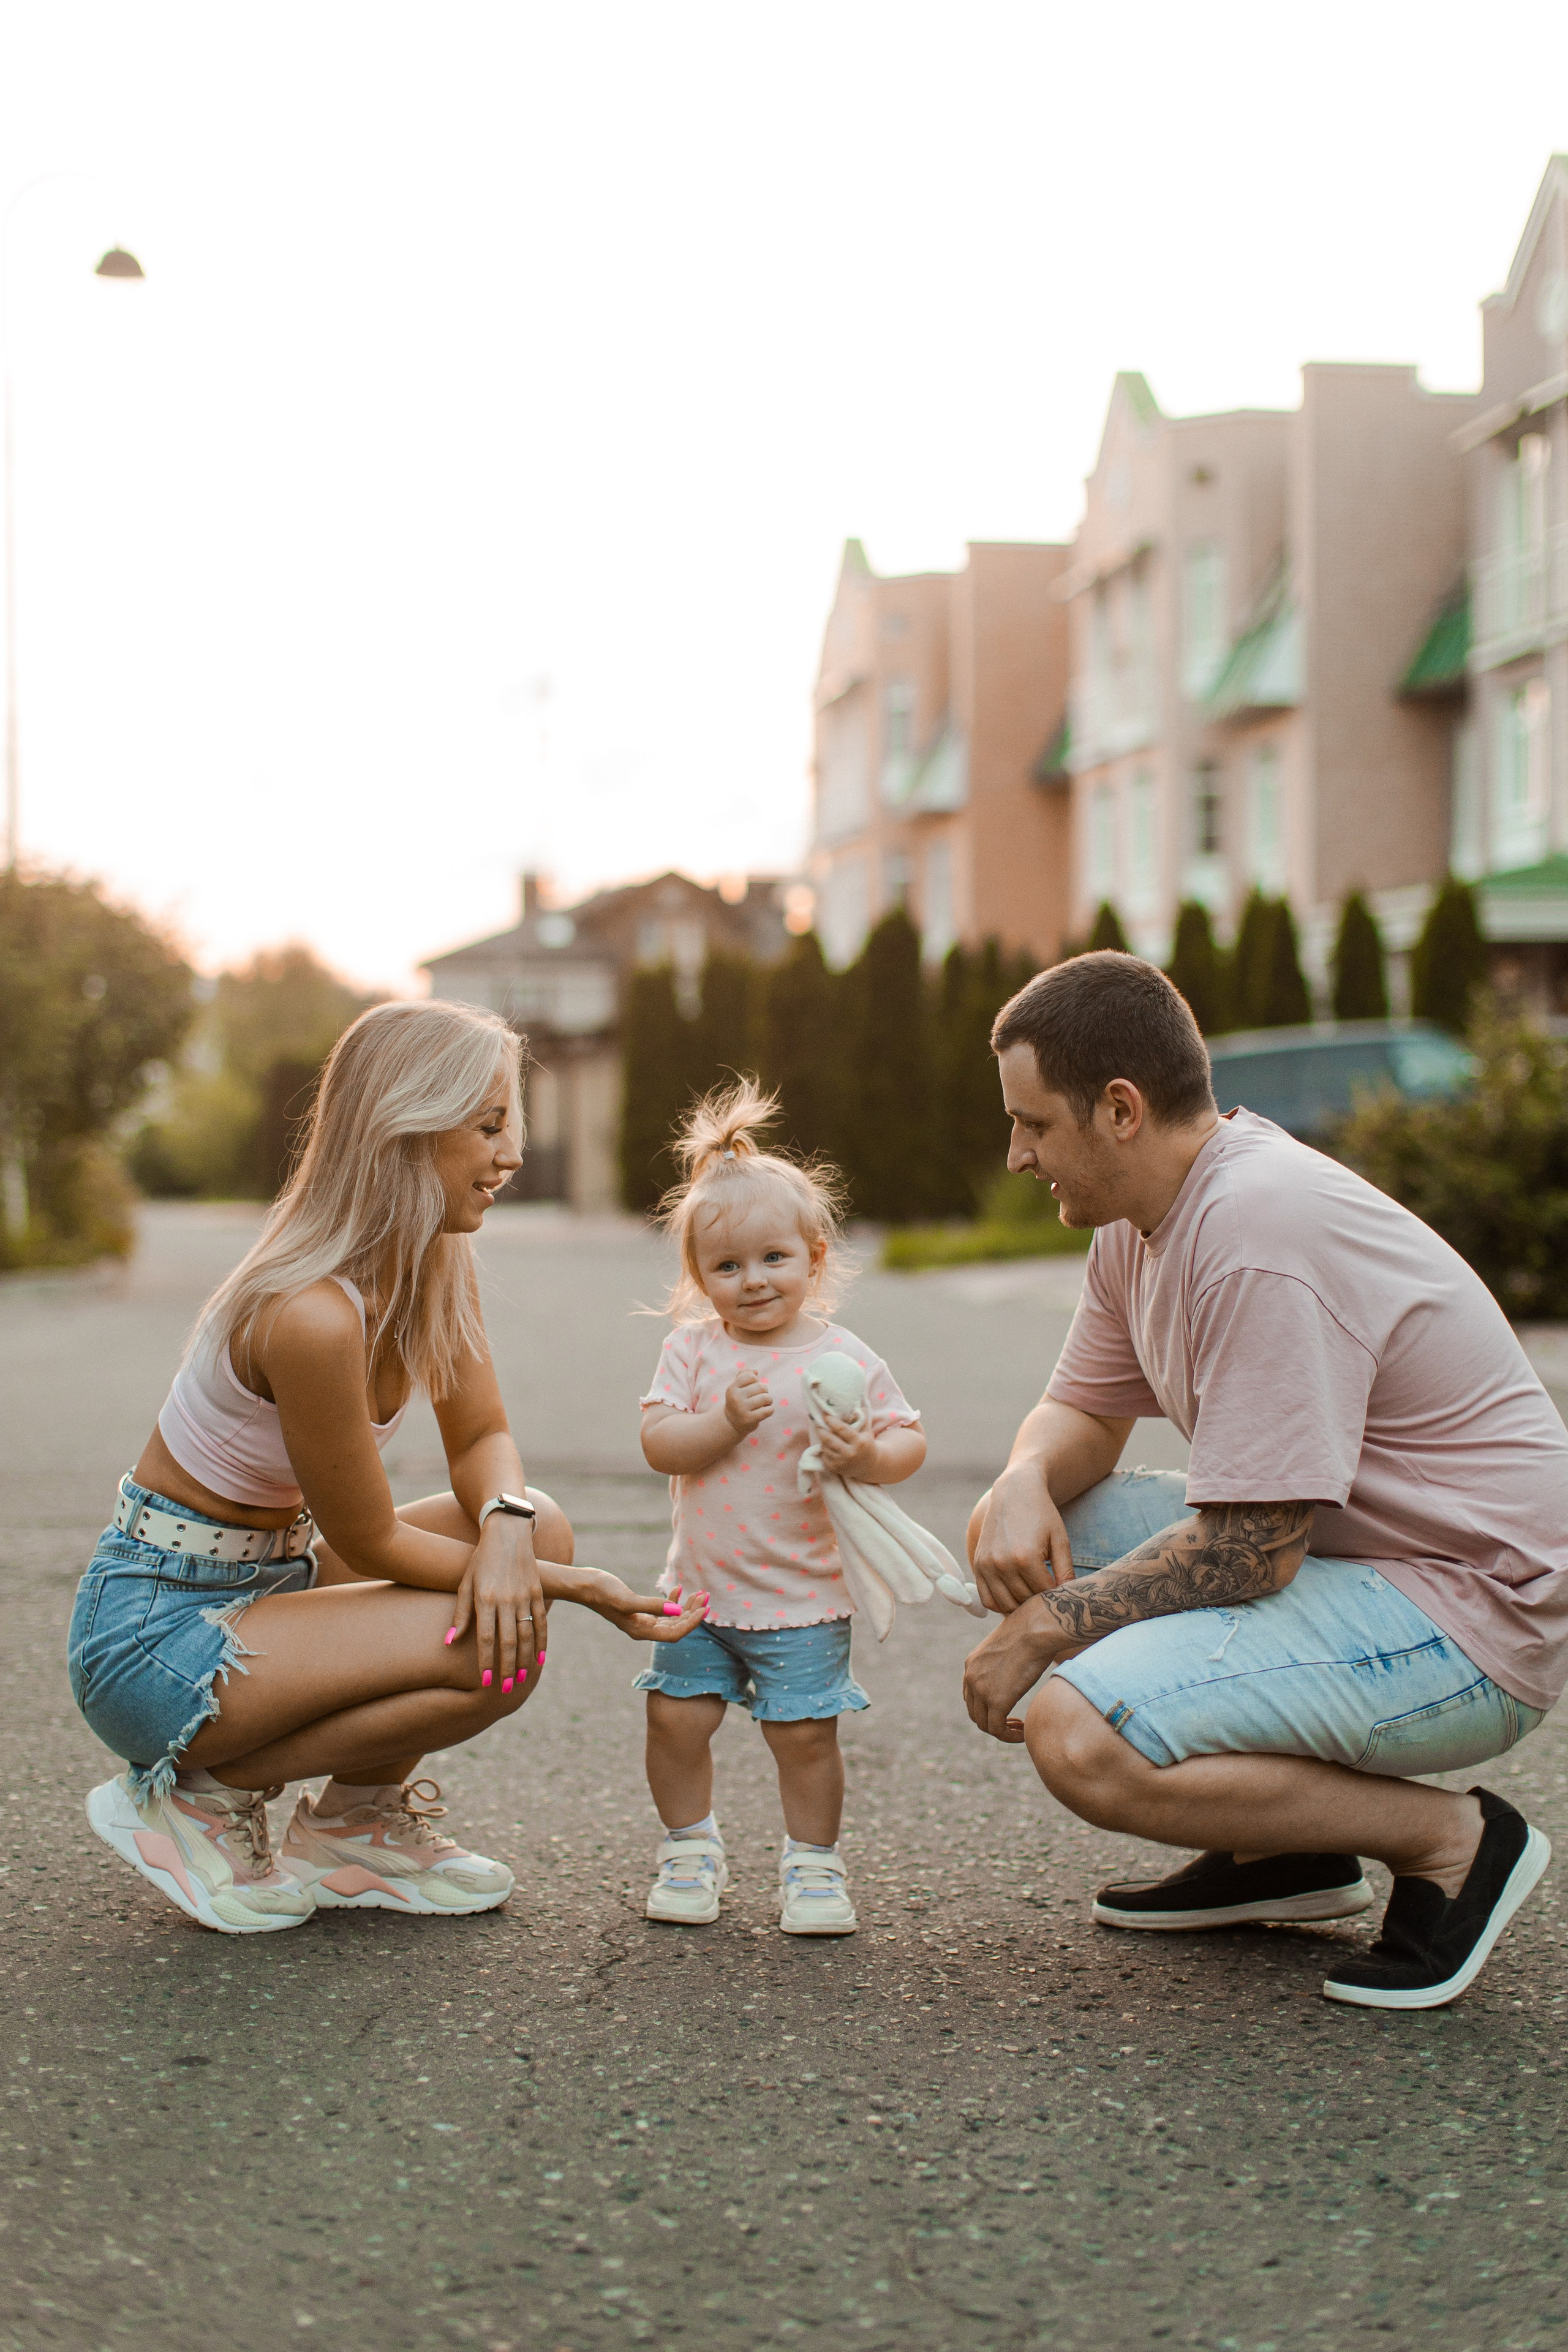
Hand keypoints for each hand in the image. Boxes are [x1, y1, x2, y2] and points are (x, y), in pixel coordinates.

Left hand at [447, 1517, 546, 1691]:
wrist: (507, 1533)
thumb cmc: (479, 1560)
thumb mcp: (464, 1583)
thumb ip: (459, 1614)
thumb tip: (448, 1643)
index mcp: (486, 1598)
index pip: (487, 1639)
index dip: (486, 1662)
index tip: (484, 1683)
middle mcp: (506, 1599)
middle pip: (508, 1641)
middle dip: (506, 1668)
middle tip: (504, 1689)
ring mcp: (524, 1595)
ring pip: (527, 1634)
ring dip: (524, 1660)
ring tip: (520, 1679)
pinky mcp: (537, 1591)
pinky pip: (542, 1621)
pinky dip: (542, 1642)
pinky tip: (539, 1659)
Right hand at [546, 1564, 710, 1643]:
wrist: (584, 1586)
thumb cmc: (602, 1592)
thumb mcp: (627, 1599)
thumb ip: (652, 1606)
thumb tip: (676, 1610)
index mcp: (641, 1631)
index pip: (675, 1633)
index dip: (692, 1623)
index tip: (705, 1608)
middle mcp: (643, 1629)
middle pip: (676, 1627)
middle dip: (693, 1613)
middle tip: (706, 1597)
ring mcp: (641, 1621)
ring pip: (671, 1619)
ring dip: (686, 1607)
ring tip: (699, 1593)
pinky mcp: (639, 1611)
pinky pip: (662, 1611)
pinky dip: (672, 1601)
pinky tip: (677, 1589)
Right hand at [724, 1370, 772, 1438]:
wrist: (732, 1423)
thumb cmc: (738, 1400)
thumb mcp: (737, 1387)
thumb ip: (744, 1374)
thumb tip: (755, 1371)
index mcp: (732, 1388)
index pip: (750, 1376)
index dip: (755, 1381)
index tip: (752, 1387)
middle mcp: (735, 1398)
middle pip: (761, 1387)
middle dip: (764, 1391)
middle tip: (760, 1397)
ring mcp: (741, 1409)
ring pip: (766, 1398)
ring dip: (768, 1400)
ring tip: (763, 1404)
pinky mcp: (749, 1420)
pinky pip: (769, 1410)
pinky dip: (770, 1410)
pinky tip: (764, 1411)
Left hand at [814, 1406, 879, 1479]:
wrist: (869, 1466)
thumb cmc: (866, 1444)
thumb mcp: (867, 1431)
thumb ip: (862, 1418)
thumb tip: (858, 1405)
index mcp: (858, 1442)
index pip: (842, 1429)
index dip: (831, 1421)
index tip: (825, 1415)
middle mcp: (850, 1453)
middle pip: (829, 1440)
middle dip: (821, 1431)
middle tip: (818, 1425)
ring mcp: (842, 1463)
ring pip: (825, 1448)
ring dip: (822, 1440)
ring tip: (823, 1435)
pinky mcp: (835, 1469)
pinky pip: (824, 1457)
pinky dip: (824, 1450)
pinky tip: (827, 1446)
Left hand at [962, 1598, 1061, 1742]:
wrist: (1035, 1628)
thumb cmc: (1029, 1631)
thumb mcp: (1007, 1644)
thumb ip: (1003, 1659)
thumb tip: (1016, 1665)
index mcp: (971, 1664)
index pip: (971, 1696)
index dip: (986, 1708)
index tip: (1006, 1710)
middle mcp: (970, 1677)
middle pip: (975, 1712)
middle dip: (993, 1721)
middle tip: (1014, 1723)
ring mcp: (981, 1690)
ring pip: (985, 1724)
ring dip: (1002, 1731)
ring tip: (1020, 1730)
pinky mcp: (997, 1701)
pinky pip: (998, 1730)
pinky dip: (1009, 1736)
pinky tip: (1023, 1732)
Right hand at [971, 1465, 1074, 1612]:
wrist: (1014, 1493)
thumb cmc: (1042, 1515)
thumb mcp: (1060, 1540)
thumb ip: (1066, 1571)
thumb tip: (1068, 1598)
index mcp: (1025, 1557)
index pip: (1043, 1594)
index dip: (1055, 1594)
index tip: (1061, 1588)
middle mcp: (1002, 1563)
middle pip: (1025, 1600)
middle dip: (1039, 1599)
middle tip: (1047, 1589)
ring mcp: (987, 1565)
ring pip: (1006, 1604)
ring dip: (1022, 1604)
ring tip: (1033, 1592)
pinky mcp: (978, 1565)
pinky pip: (987, 1599)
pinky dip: (1001, 1604)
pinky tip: (1014, 1594)